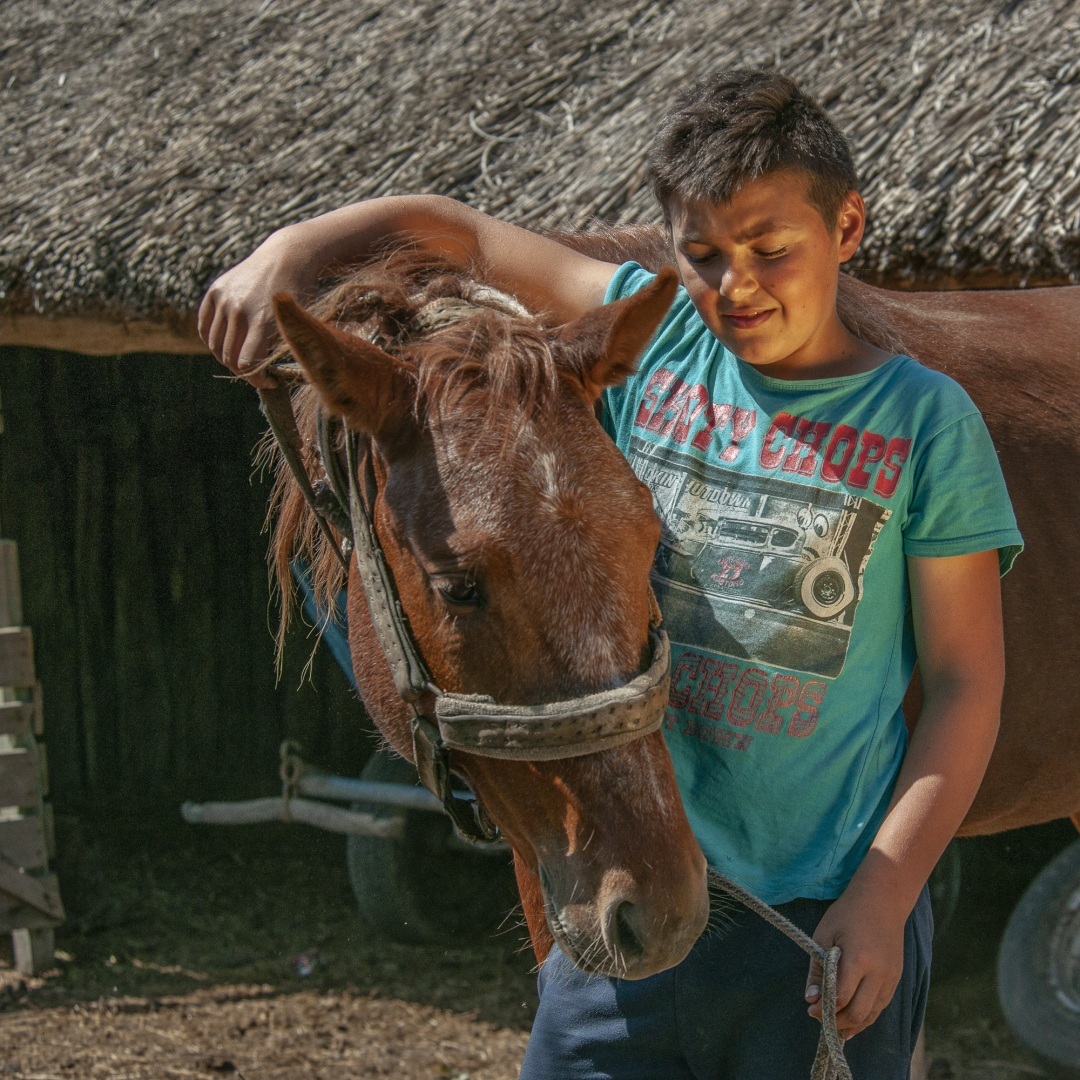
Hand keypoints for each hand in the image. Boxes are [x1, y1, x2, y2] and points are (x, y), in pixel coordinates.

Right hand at [198, 228, 316, 387]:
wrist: (287, 258)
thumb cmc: (299, 296)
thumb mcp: (297, 323)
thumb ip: (281, 349)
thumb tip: (265, 376)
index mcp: (263, 321)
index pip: (246, 364)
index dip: (256, 380)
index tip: (269, 381)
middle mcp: (239, 310)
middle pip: (229, 357)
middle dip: (243, 372)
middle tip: (256, 372)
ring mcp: (225, 299)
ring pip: (214, 345)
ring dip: (227, 358)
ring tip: (243, 359)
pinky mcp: (215, 291)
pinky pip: (204, 326)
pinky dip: (212, 341)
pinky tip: (227, 346)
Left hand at [804, 886, 906, 1039]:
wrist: (882, 900)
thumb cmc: (847, 914)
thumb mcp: (824, 935)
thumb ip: (817, 968)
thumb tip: (810, 998)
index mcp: (859, 959)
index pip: (841, 997)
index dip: (824, 1009)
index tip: (810, 1010)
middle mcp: (879, 973)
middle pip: (858, 1012)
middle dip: (837, 1022)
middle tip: (820, 1020)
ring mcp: (891, 978)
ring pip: (872, 1014)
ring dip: (853, 1025)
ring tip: (835, 1029)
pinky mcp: (896, 978)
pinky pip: (881, 1006)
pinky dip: (866, 1017)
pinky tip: (853, 1022)